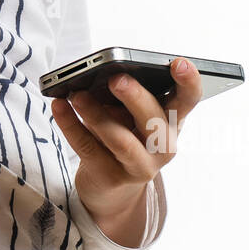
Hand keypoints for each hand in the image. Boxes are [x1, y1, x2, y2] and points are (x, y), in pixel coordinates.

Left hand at [50, 57, 203, 238]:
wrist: (112, 186)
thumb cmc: (125, 135)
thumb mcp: (131, 115)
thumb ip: (125, 96)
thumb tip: (100, 76)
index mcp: (173, 120)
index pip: (189, 99)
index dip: (188, 81)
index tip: (177, 62)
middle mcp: (164, 146)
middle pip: (153, 120)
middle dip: (135, 97)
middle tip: (116, 78)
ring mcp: (140, 166)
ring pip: (120, 140)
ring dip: (96, 114)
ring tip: (77, 94)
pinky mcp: (111, 177)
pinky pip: (88, 148)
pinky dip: (71, 125)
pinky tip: (59, 107)